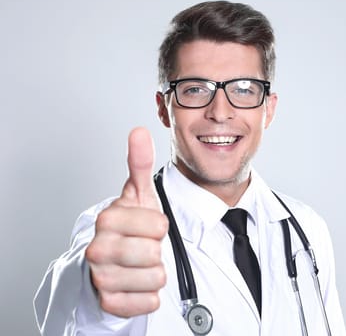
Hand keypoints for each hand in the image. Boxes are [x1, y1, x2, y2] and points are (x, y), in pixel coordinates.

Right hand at [86, 127, 168, 316]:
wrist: (112, 261)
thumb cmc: (130, 226)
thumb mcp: (138, 194)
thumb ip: (139, 163)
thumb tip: (139, 131)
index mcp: (107, 218)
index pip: (158, 226)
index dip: (160, 227)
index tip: (148, 226)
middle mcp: (98, 249)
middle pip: (155, 253)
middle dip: (157, 250)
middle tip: (144, 246)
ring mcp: (101, 278)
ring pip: (155, 278)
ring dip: (155, 272)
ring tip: (141, 264)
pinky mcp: (109, 303)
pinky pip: (148, 302)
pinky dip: (150, 294)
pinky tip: (138, 283)